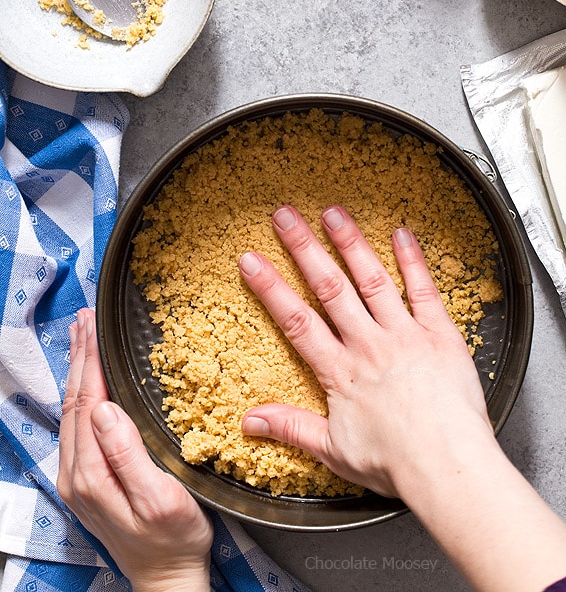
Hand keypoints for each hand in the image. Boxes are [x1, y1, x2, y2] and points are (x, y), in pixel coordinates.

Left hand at [58, 309, 212, 591]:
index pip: (86, 401)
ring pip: (73, 411)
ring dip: (78, 370)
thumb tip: (105, 409)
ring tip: (82, 337)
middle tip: (84, 317)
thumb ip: (128, 454)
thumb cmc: (174, 540)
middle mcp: (75, 474)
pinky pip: (78, 425)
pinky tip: (90, 381)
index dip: (89, 359)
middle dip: (78, 355)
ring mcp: (78, 478)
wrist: (168, 579)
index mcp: (90, 473)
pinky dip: (83, 392)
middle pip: (74, 401)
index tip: (93, 324)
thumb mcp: (160, 498)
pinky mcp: (88, 480)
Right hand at [239, 205, 492, 500]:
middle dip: (304, 248)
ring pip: (371, 279)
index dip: (271, 288)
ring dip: (350, 243)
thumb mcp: (333, 452)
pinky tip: (402, 233)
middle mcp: (368, 344)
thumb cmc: (397, 463)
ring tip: (333, 212)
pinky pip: (423, 290)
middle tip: (284, 216)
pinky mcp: (439, 334)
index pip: (296, 321)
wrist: (447, 466)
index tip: (251, 260)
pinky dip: (413, 260)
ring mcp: (404, 334)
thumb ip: (291, 428)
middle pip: (330, 287)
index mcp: (341, 372)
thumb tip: (249, 421)